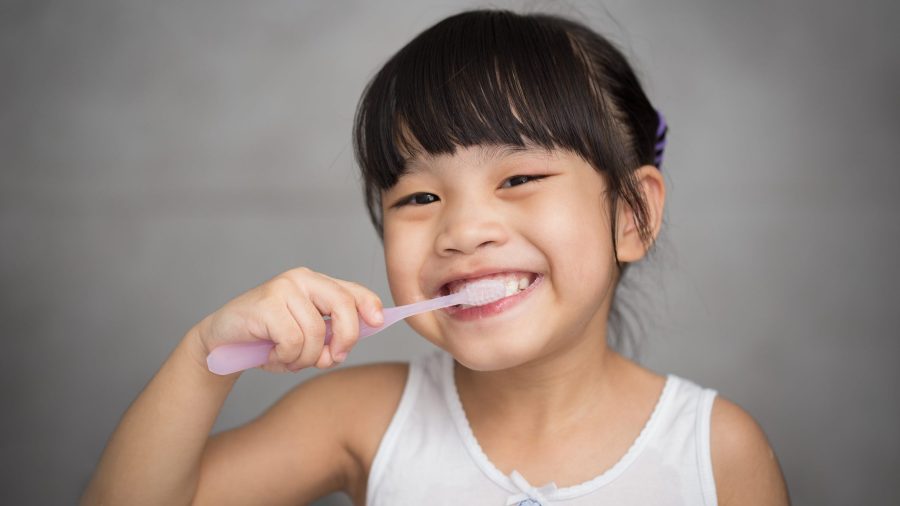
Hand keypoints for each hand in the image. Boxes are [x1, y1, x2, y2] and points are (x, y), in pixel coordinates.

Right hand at [193, 267, 382, 372]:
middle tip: (331, 359)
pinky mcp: (267, 304)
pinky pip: (293, 341)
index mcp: (316, 284)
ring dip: (304, 358)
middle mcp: (301, 279)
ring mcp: (283, 288)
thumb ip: (329, 338)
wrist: (222, 343)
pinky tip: (272, 356)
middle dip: (345, 339)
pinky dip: (285, 358)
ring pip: (316, 333)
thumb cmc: (267, 341)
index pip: (352, 291)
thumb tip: (346, 346)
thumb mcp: (305, 339)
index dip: (369, 306)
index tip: (378, 323)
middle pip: (343, 306)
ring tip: (286, 358)